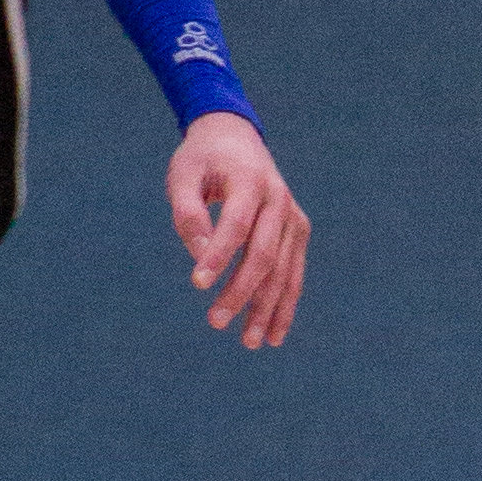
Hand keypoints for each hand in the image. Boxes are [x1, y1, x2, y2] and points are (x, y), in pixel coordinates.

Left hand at [168, 112, 308, 348]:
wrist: (236, 138)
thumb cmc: (202, 159)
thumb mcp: (183, 176)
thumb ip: (188, 213)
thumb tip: (200, 257)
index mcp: (251, 181)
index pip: (236, 225)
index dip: (218, 256)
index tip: (197, 284)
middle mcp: (280, 200)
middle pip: (264, 255)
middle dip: (241, 292)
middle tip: (215, 323)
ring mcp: (294, 218)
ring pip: (284, 271)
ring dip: (267, 308)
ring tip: (248, 342)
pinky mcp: (298, 232)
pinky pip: (293, 273)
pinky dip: (285, 304)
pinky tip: (273, 334)